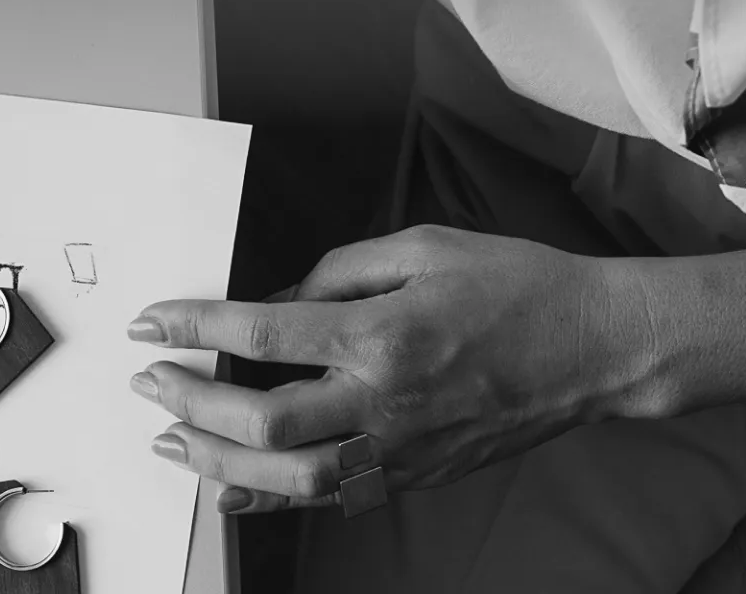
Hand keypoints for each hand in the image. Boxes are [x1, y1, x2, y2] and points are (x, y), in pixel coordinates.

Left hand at [126, 224, 684, 513]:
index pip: (263, 331)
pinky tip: (231, 483)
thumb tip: (274, 300)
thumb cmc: (518, 286)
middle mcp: (385, 400)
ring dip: (218, 461)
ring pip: (289, 478)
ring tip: (172, 439)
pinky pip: (329, 497)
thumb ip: (339, 272)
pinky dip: (270, 498)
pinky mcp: (414, 475)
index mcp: (384, 333)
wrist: (595, 349)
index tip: (153, 321)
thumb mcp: (424, 247)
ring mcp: (401, 448)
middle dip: (191, 401)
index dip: (195, 325)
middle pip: (262, 420)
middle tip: (149, 383)